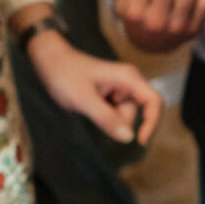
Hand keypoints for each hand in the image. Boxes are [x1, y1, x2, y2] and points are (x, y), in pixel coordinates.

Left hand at [24, 28, 163, 145]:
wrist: (50, 61)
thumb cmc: (65, 75)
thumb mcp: (83, 99)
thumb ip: (106, 118)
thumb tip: (128, 138)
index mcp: (129, 78)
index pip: (154, 101)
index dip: (152, 123)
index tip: (140, 142)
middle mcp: (129, 82)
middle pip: (137, 112)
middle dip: (118, 121)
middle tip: (92, 113)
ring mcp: (121, 88)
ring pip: (124, 115)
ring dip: (108, 119)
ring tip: (87, 105)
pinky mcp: (112, 94)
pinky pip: (115, 113)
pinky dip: (104, 117)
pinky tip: (89, 106)